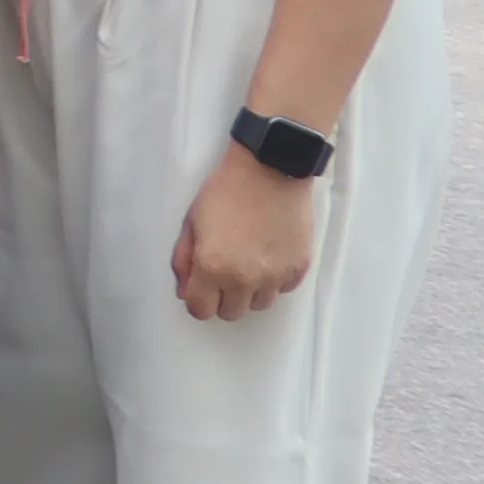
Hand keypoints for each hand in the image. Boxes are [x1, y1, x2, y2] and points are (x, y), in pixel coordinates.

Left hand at [175, 149, 320, 321]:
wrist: (271, 170)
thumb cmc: (226, 191)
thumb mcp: (191, 222)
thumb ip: (184, 260)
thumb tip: (184, 289)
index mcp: (214, 268)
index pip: (201, 310)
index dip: (197, 300)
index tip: (200, 286)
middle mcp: (246, 279)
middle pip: (231, 312)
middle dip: (222, 297)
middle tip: (223, 272)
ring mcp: (276, 276)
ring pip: (259, 304)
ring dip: (250, 291)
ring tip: (248, 263)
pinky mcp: (299, 268)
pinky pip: (283, 289)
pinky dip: (274, 280)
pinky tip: (268, 256)